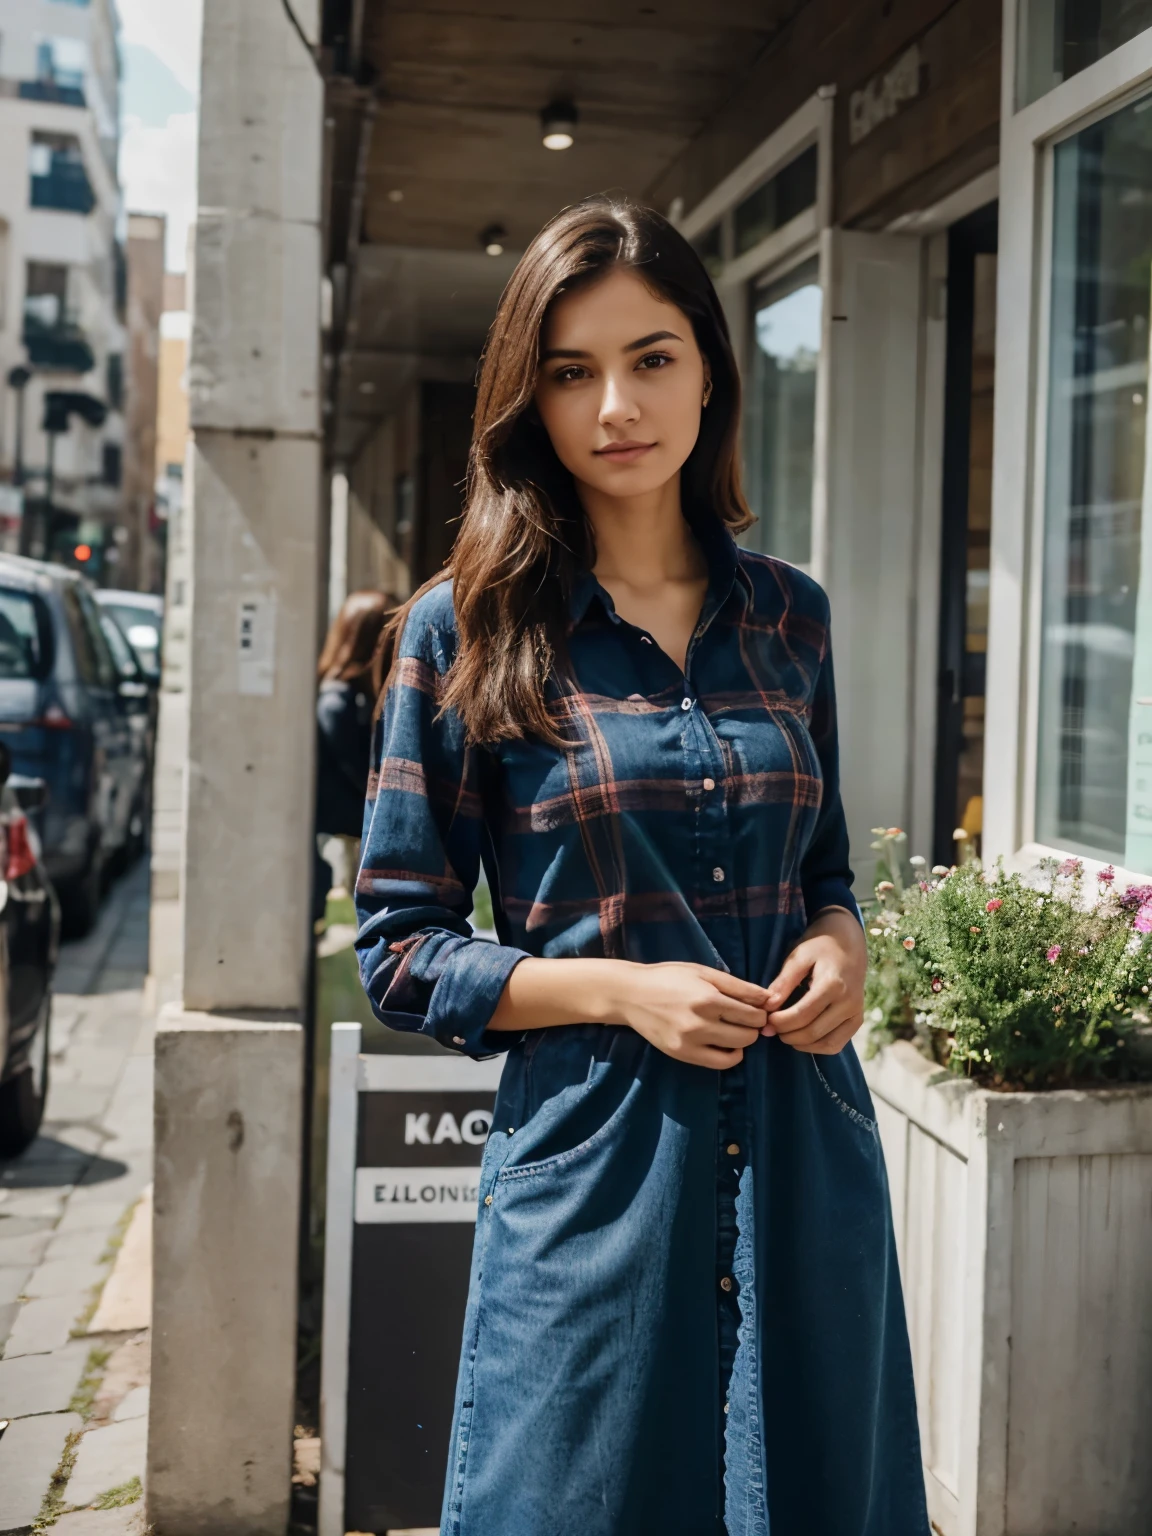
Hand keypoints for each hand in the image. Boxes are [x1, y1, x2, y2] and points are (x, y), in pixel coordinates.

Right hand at [614, 962, 769, 1069]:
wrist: (631, 995)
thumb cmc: (669, 977)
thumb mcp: (704, 972)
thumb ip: (738, 987)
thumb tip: (769, 999)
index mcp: (708, 998)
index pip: (753, 1014)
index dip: (762, 1011)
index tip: (758, 1008)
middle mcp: (701, 1022)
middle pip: (749, 1034)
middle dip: (754, 1026)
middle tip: (746, 1018)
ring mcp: (691, 1042)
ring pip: (737, 1049)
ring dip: (743, 1040)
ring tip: (734, 1029)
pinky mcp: (683, 1055)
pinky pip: (719, 1063)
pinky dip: (731, 1055)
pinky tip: (726, 1044)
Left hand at [762, 909, 865, 1054]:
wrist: (848, 942)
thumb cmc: (819, 946)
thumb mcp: (798, 956)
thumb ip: (783, 982)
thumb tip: (768, 1008)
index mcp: (833, 984)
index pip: (802, 1014)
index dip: (780, 1022)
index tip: (765, 1019)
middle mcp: (849, 1002)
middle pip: (813, 1032)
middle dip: (787, 1034)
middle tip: (771, 1028)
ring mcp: (856, 1013)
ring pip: (826, 1044)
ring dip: (801, 1044)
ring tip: (784, 1033)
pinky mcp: (857, 1020)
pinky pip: (836, 1044)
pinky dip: (817, 1047)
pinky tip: (802, 1038)